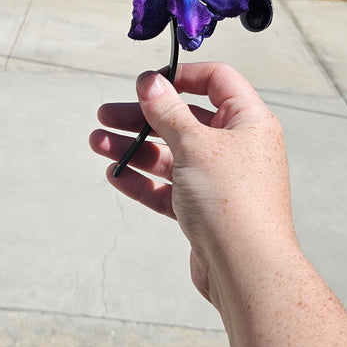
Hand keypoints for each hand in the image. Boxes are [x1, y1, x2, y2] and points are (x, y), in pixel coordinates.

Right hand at [90, 62, 297, 310]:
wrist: (246, 270)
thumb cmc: (232, 201)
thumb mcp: (194, 144)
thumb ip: (168, 111)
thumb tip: (150, 81)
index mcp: (248, 122)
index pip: (217, 81)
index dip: (182, 76)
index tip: (148, 81)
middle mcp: (237, 148)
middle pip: (185, 120)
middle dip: (143, 117)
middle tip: (106, 115)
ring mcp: (220, 181)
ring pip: (171, 155)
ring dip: (135, 148)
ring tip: (98, 143)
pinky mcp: (205, 211)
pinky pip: (169, 188)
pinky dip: (143, 180)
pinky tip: (115, 174)